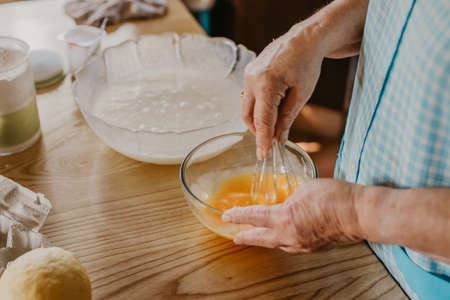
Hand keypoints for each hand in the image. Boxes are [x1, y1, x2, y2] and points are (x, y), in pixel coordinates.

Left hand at [222, 179, 361, 252]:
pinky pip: (292, 245)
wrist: (360, 214)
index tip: (227, 217)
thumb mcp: (306, 188)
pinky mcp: (314, 247)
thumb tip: (288, 199)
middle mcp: (290, 235)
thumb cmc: (335, 197)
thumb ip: (291, 195)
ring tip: (258, 236)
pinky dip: (283, 240)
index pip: (254, 217)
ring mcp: (302, 244)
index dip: (238, 216)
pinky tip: (284, 236)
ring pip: (276, 243)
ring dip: (265, 240)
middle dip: (246, 237)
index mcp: (285, 218)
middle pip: (261, 238)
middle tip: (235, 237)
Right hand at [241, 23, 325, 158]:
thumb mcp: (301, 95)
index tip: (263, 155)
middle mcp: (252, 80)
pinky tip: (273, 106)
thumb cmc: (307, 64)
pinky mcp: (249, 73)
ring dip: (257, 119)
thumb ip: (287, 118)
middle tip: (272, 139)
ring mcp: (248, 75)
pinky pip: (249, 97)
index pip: (262, 121)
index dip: (262, 140)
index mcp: (267, 85)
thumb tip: (279, 138)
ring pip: (246, 108)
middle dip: (258, 131)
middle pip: (248, 116)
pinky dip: (258, 107)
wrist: (304, 39)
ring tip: (275, 122)